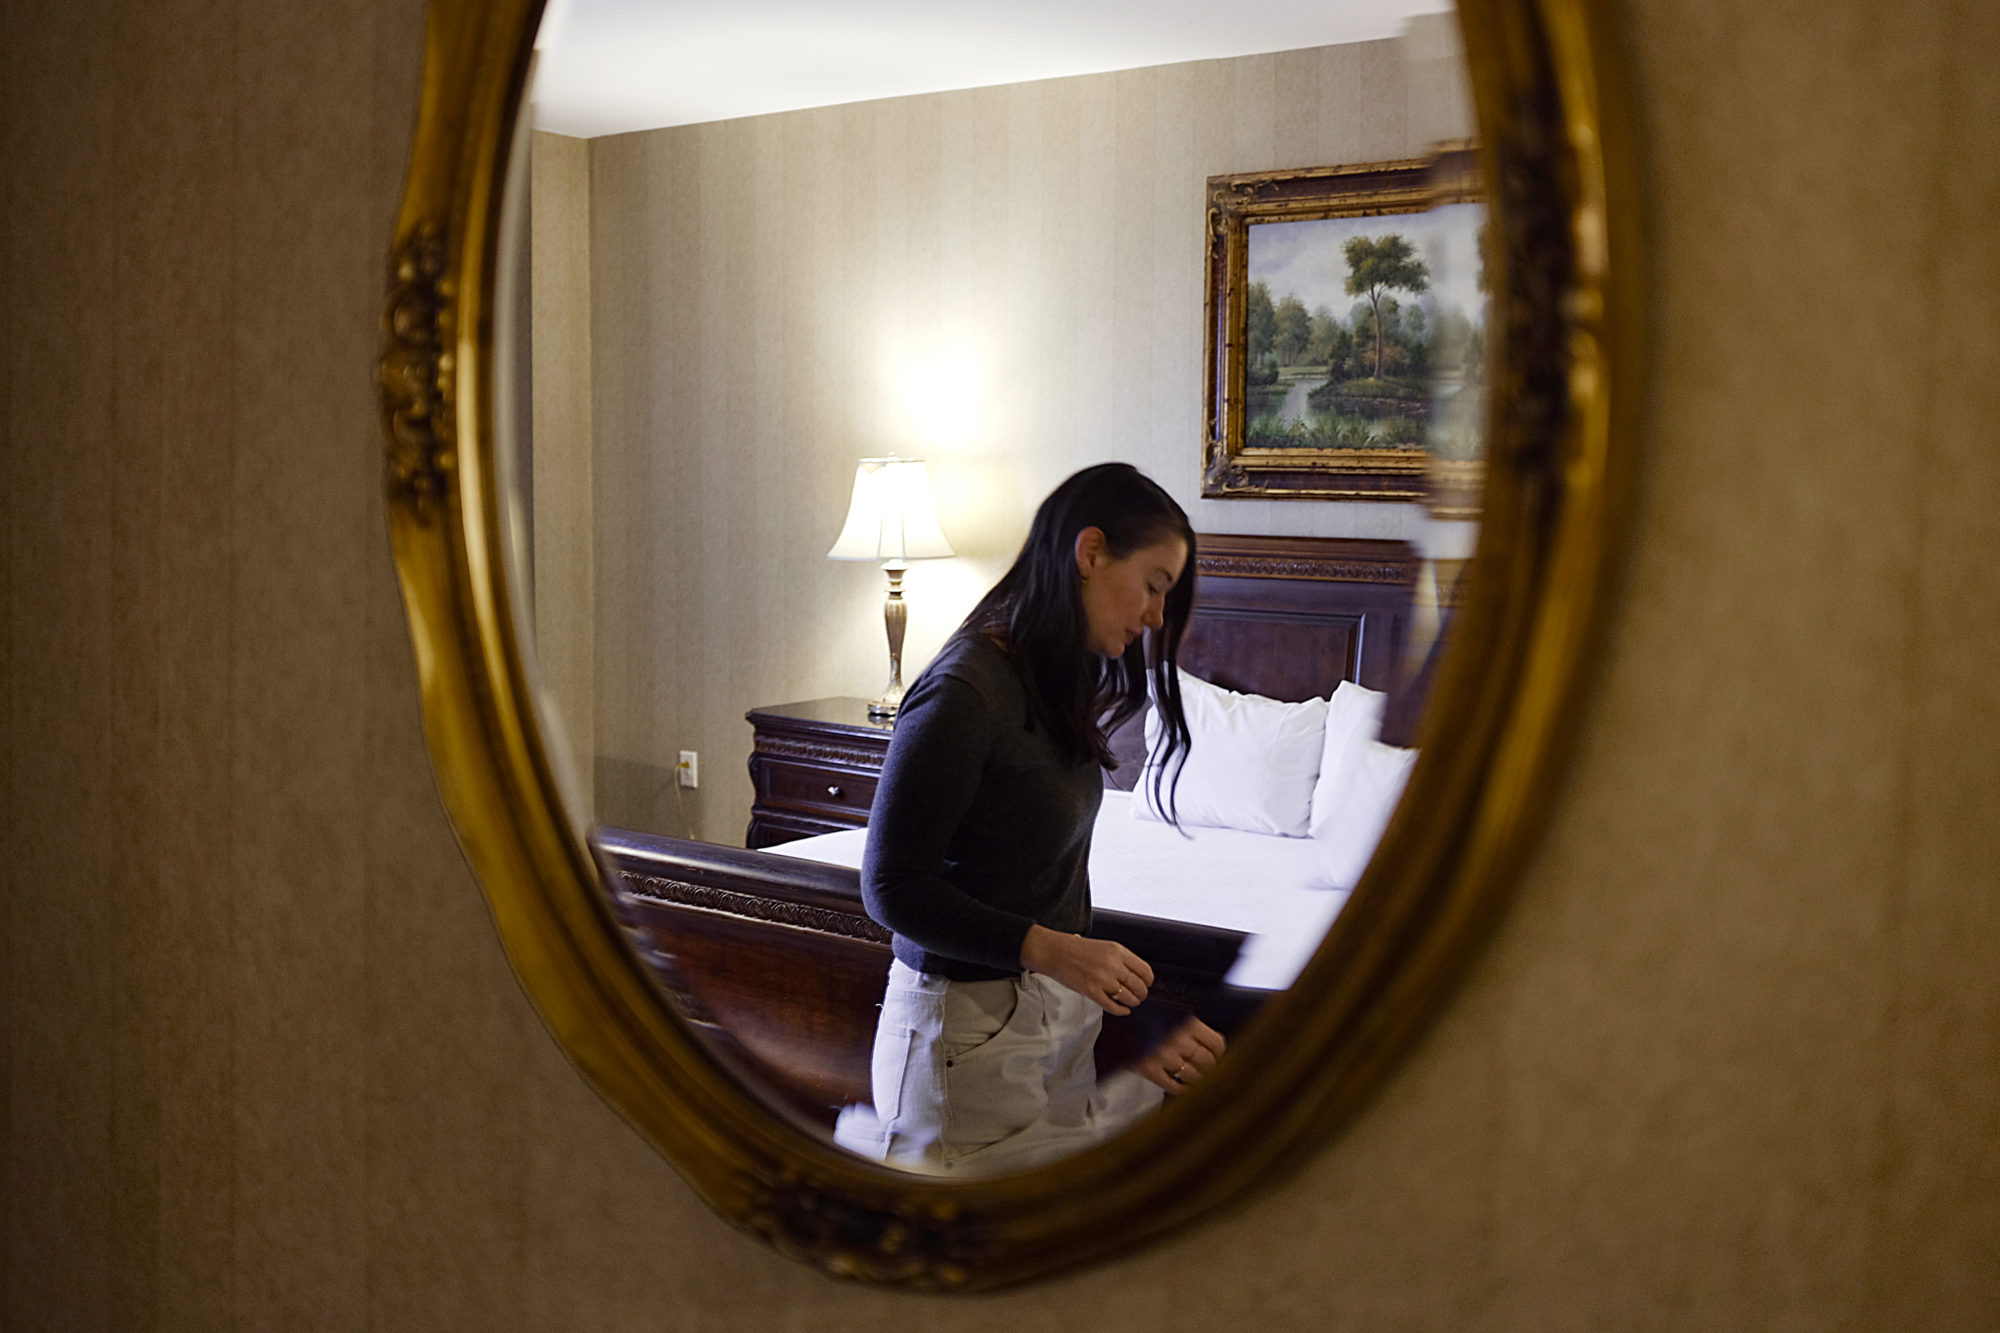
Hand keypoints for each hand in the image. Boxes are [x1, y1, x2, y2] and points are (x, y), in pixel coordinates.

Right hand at [1019, 924, 1154, 1014]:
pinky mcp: (1091, 992)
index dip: (1148, 981)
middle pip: (1139, 986)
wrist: (1054, 951)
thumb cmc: (1078, 949)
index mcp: (1117, 951)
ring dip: (1132, 1002)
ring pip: (1128, 997)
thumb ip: (1121, 960)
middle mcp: (1112, 964)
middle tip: (1140, 996)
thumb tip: (1138, 976)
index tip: (1147, 984)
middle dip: (1142, 994)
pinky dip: (1121, 1010)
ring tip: (1131, 1002)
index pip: (1145, 970)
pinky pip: (1112, 1006)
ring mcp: (1102, 979)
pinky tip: (1124, 1010)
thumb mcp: (1105, 947)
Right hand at [1134, 1016, 1225, 1093]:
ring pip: (1193, 1076)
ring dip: (1197, 1079)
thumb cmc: (1146, 1015)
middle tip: (1207, 1069)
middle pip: (1207, 1062)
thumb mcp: (1171, 1011)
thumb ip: (1191, 1025)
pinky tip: (1183, 1086)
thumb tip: (1214, 1044)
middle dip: (1210, 1068)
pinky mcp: (1150, 1069)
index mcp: (1186, 1021)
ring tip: (1195, 1078)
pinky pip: (1174, 1086)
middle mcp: (1177, 1039)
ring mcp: (1164, 1056)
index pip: (1216, 1044)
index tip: (1217, 1056)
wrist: (1114, 1022)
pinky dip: (1182, 1089)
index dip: (1219, 1053)